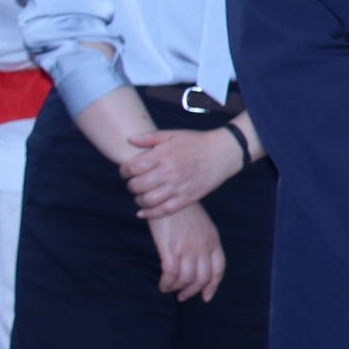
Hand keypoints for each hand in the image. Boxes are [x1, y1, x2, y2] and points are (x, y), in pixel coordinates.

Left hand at [121, 127, 240, 218]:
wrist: (224, 152)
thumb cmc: (197, 142)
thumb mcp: (173, 134)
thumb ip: (149, 137)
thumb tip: (129, 140)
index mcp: (163, 154)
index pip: (132, 167)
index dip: (124, 171)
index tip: (126, 171)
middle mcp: (169, 171)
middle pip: (137, 185)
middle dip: (131, 186)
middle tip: (134, 184)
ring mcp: (179, 186)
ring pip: (148, 200)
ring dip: (139, 200)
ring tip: (140, 196)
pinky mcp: (188, 198)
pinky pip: (164, 211)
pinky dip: (150, 214)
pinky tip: (143, 212)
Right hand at [149, 204, 224, 302]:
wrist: (169, 195)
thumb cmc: (183, 210)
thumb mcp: (201, 225)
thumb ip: (203, 242)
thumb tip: (198, 262)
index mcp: (212, 241)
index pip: (218, 269)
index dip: (212, 286)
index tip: (206, 297)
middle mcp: (203, 247)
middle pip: (202, 278)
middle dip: (192, 291)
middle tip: (182, 296)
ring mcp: (187, 248)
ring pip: (186, 279)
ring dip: (177, 288)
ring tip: (168, 288)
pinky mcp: (170, 248)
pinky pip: (170, 274)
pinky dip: (166, 283)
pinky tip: (162, 284)